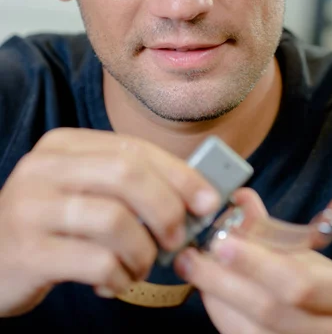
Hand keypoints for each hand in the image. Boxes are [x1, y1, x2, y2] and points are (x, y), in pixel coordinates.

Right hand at [0, 128, 219, 316]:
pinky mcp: (28, 251)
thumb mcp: (82, 189)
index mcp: (63, 145)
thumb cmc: (52, 224)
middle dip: (167, 208)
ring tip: (140, 266)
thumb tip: (196, 194)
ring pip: (115, 220)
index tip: (208, 200)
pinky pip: (96, 262)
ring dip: (143, 251)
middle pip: (127, 175)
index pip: (134, 149)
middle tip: (178, 238)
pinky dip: (119, 276)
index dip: (179, 174)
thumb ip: (127, 184)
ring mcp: (31, 208)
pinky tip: (114, 281)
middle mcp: (44, 168)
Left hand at [175, 188, 331, 333]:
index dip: (255, 263)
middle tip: (191, 257)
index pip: (300, 282)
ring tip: (194, 271)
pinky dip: (225, 319)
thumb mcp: (323, 258)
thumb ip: (279, 232)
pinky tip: (212, 295)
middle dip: (224, 282)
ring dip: (217, 300)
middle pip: (271, 312)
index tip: (220, 242)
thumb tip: (239, 199)